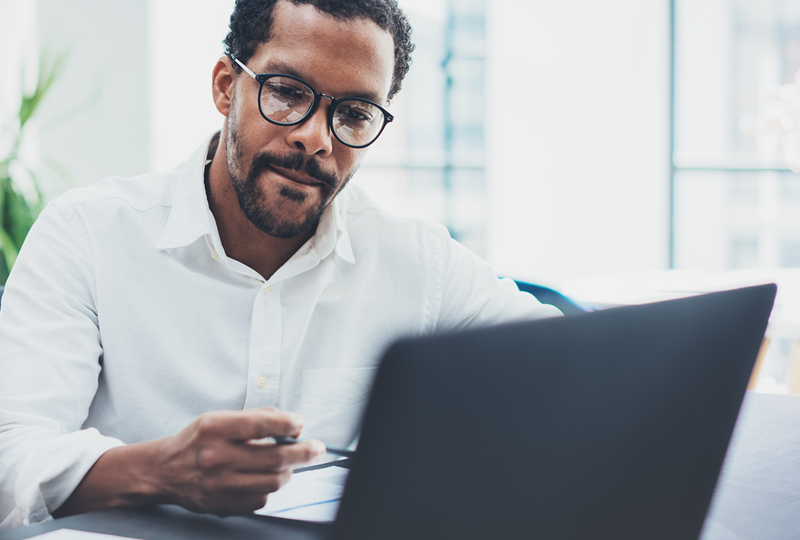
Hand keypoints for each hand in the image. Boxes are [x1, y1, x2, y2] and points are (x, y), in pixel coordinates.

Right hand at [152, 407, 325, 514]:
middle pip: (275, 457)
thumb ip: (255, 417)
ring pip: (273, 481)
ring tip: (290, 462)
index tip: (301, 424)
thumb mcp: (218, 418)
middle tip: (316, 448)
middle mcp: (215, 457)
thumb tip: (290, 422)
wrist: (164, 471)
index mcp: (214, 429)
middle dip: (304, 452)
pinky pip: (261, 498)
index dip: (289, 423)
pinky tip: (266, 477)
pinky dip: (270, 487)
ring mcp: (218, 485)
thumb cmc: (196, 441)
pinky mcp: (222, 505)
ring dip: (289, 470)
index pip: (262, 424)